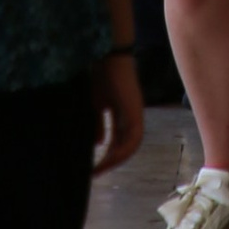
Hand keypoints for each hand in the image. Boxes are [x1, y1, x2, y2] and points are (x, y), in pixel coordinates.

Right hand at [93, 54, 145, 171]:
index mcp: (121, 111)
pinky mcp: (136, 113)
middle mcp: (130, 115)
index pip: (116, 138)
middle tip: (95, 172)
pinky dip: (122, 151)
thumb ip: (98, 123)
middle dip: (110, 159)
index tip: (92, 166)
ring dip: (116, 158)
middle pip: (123, 144)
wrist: (107, 56)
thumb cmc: (99, 75)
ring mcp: (135, 114)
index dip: (106, 152)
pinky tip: (109, 158)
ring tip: (100, 168)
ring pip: (130, 145)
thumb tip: (99, 143)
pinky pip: (133, 139)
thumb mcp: (94, 104)